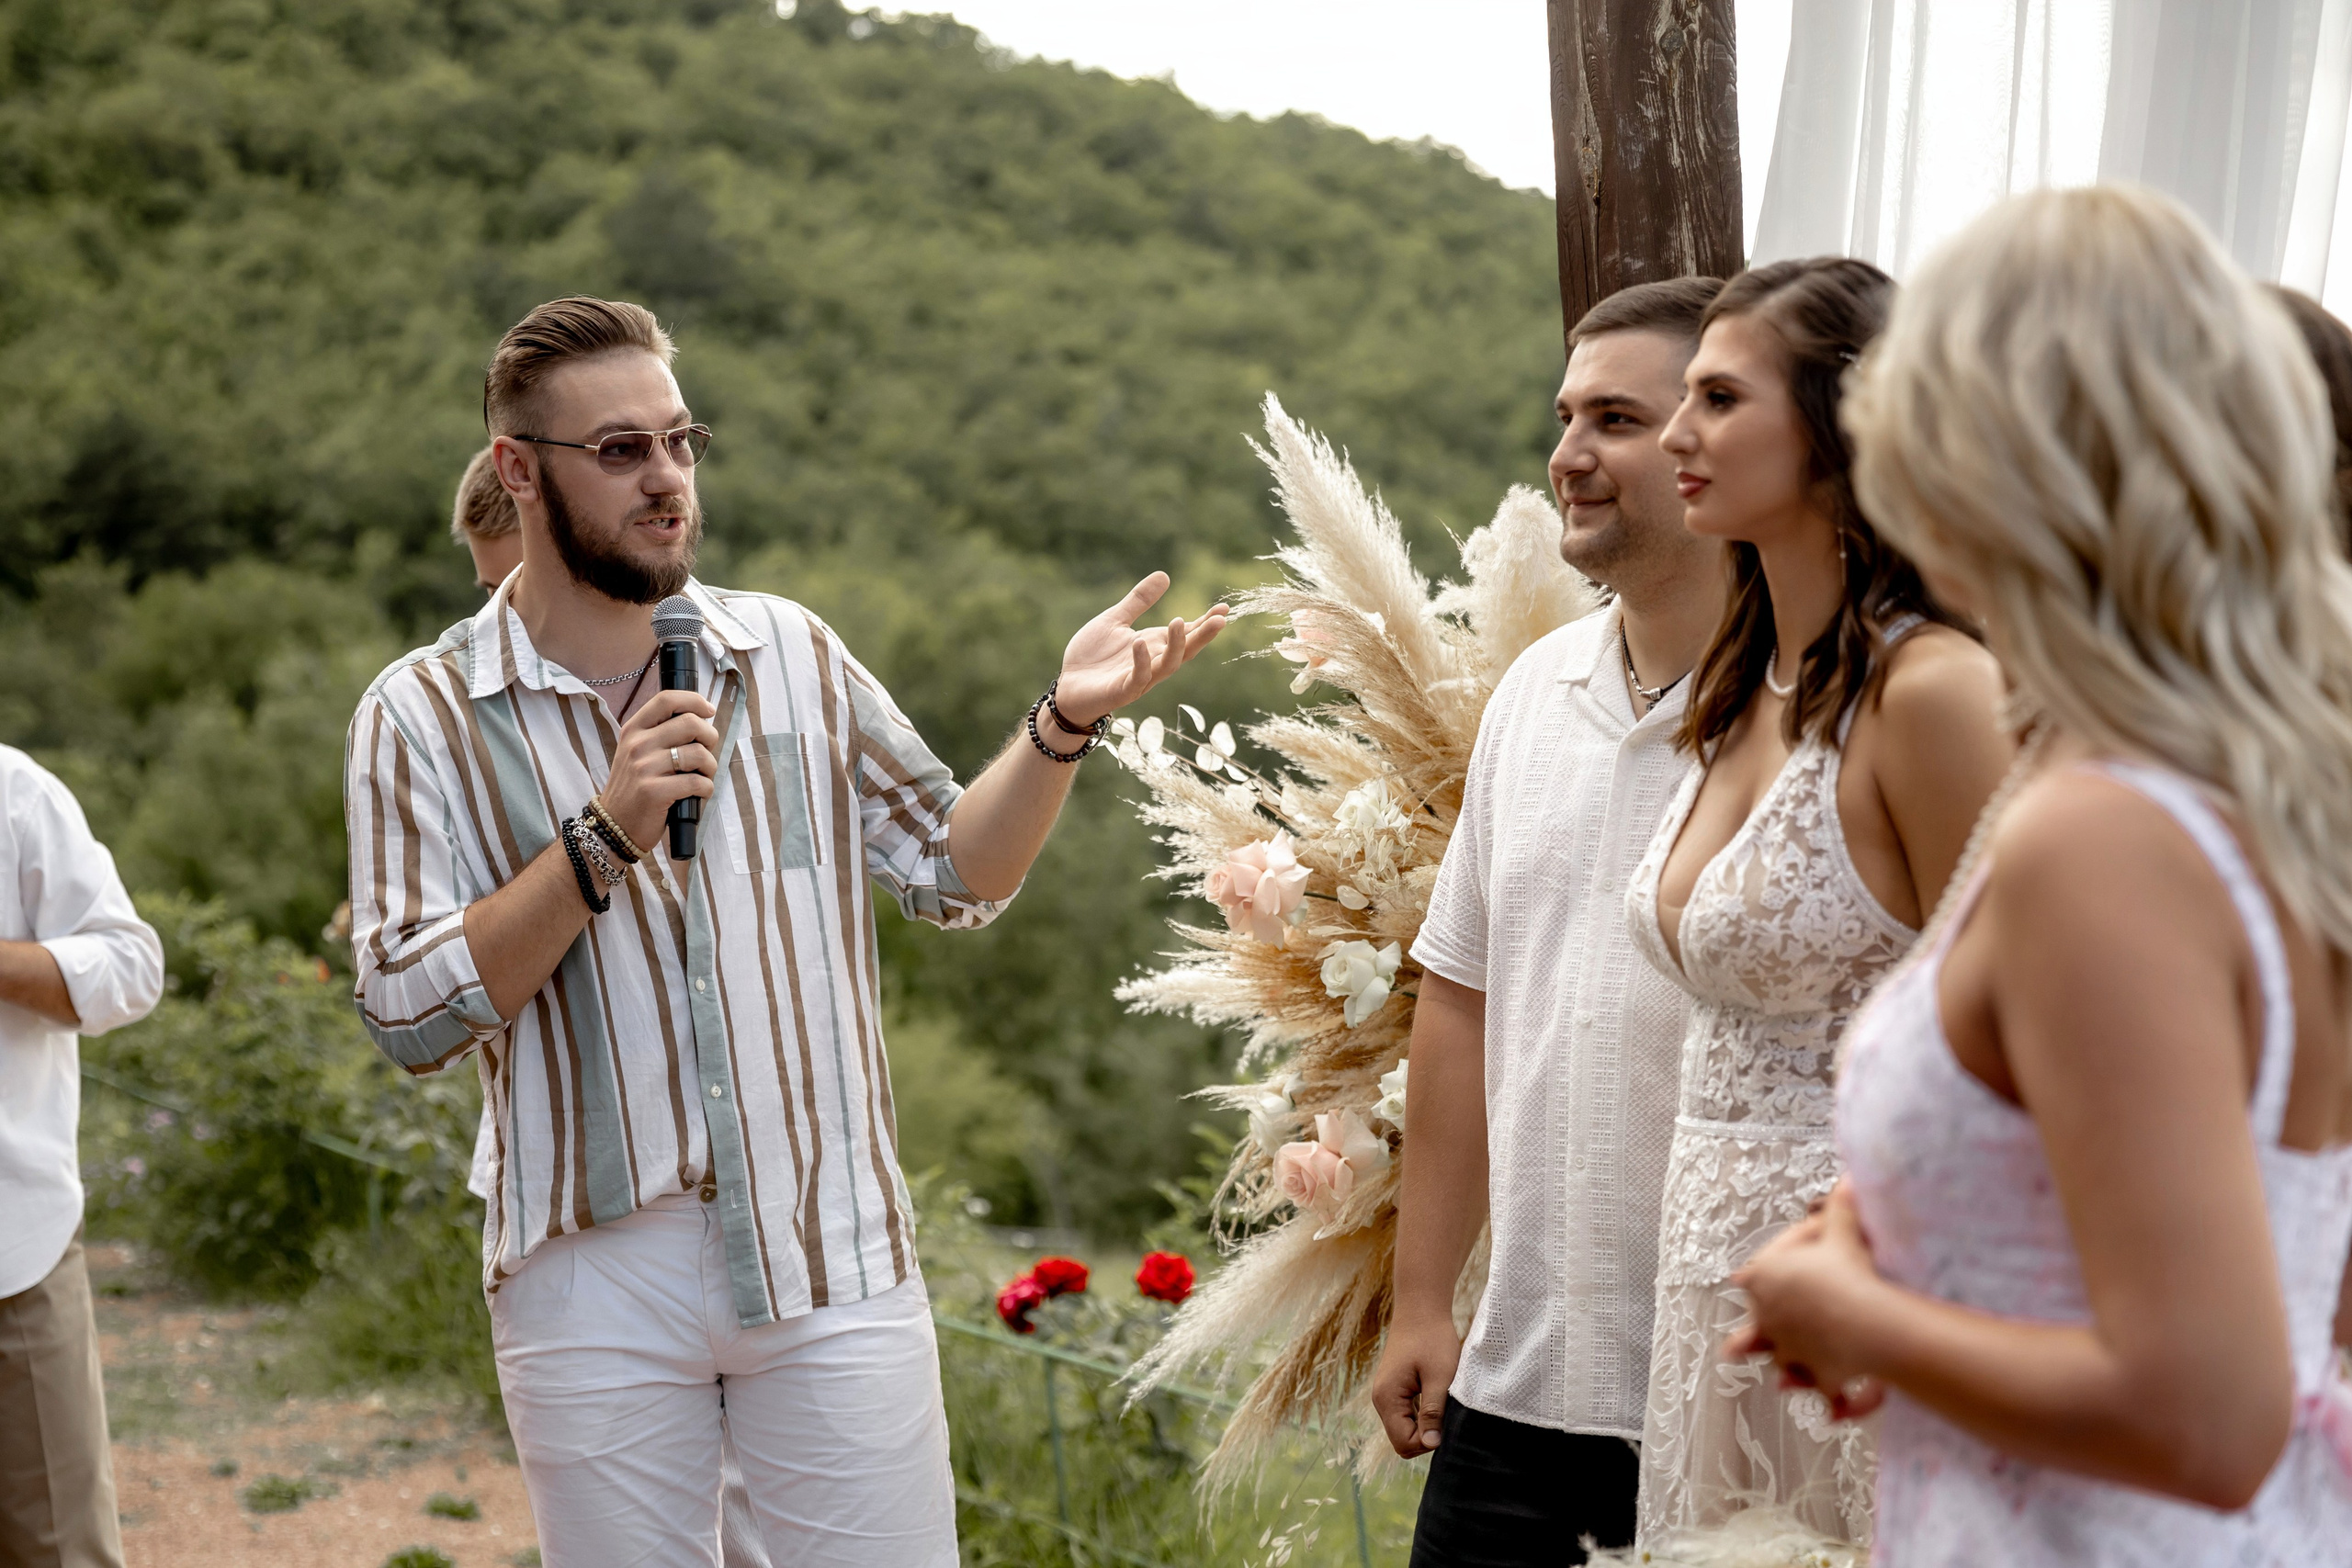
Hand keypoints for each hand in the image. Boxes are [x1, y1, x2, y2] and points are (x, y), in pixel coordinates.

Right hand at [602, 689, 720, 854]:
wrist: (615, 826)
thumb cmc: (635, 788)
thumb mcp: (637, 752)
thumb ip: (661, 733)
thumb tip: (700, 719)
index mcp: (633, 730)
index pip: (667, 699)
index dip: (694, 701)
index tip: (709, 711)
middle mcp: (637, 745)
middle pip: (690, 723)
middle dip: (710, 737)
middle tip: (706, 753)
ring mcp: (644, 768)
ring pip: (698, 753)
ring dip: (710, 767)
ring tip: (702, 777)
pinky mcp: (654, 792)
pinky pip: (697, 782)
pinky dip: (706, 789)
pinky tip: (698, 794)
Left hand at [1050, 572, 1229, 729]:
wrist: (1067, 688)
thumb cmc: (1093, 657)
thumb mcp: (1115, 621)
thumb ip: (1138, 601)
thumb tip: (1165, 575)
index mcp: (1154, 644)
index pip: (1187, 633)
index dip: (1205, 622)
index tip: (1225, 608)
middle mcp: (1153, 661)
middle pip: (1185, 650)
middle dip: (1203, 635)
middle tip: (1220, 620)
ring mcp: (1140, 678)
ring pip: (1168, 665)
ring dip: (1176, 645)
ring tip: (1178, 621)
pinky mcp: (1123, 690)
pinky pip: (1137, 677)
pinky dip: (1141, 661)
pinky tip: (1140, 642)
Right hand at [1369, 1315, 1459, 1457]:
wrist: (1421, 1308)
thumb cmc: (1432, 1339)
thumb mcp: (1439, 1377)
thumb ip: (1433, 1412)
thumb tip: (1432, 1444)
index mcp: (1387, 1399)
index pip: (1403, 1443)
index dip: (1428, 1440)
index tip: (1446, 1420)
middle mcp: (1381, 1400)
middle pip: (1402, 1440)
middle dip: (1426, 1435)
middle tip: (1446, 1412)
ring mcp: (1386, 1394)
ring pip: (1405, 1429)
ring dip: (1425, 1424)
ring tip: (1442, 1401)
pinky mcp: (1394, 1389)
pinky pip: (1406, 1415)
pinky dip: (1422, 1414)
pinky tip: (1436, 1397)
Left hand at [1724, 1181, 1887, 1420]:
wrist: (1863, 1318)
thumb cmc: (1846, 1269)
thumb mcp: (1842, 1231)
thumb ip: (1841, 1206)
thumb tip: (1849, 1177)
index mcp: (1764, 1278)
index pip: (1758, 1271)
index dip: (1768, 1269)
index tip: (1765, 1274)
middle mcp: (1768, 1317)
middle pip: (1758, 1321)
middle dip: (1754, 1332)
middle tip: (1735, 1346)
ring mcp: (1789, 1349)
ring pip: (1780, 1359)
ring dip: (1783, 1368)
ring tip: (1781, 1384)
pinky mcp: (1815, 1374)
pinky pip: (1823, 1389)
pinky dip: (1833, 1402)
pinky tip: (1832, 1412)